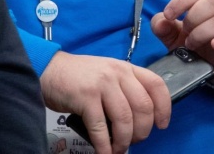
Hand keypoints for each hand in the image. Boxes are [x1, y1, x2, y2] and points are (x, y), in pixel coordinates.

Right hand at [41, 52, 170, 153]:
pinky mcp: (85, 98)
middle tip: (134, 141)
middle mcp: (117, 74)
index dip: (164, 108)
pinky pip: (100, 127)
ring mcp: (102, 85)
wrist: (50, 69)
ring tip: (118, 149)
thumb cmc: (80, 77)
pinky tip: (104, 151)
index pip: (156, 85)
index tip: (162, 124)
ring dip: (124, 141)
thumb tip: (139, 120)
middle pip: (143, 107)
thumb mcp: (108, 74)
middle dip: (142, 131)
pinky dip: (104, 145)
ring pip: (124, 119)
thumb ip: (125, 89)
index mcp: (126, 68)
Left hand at [151, 0, 213, 89]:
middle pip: (213, 0)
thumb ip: (163, 28)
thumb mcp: (174, 38)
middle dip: (193, 17)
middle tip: (184, 33)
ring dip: (202, 32)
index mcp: (206, 3)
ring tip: (191, 45)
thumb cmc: (197, 46)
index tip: (168, 15)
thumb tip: (160, 21)